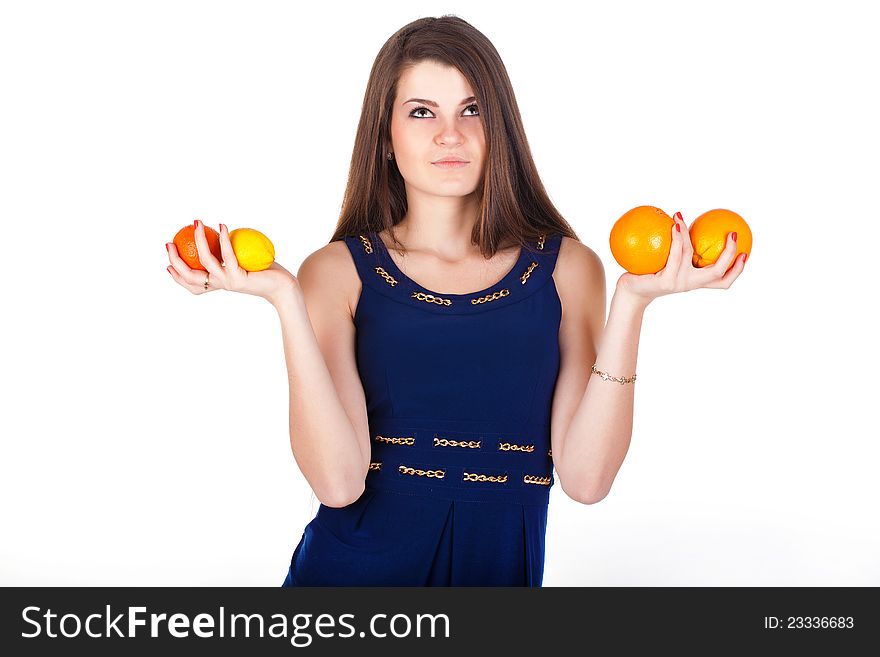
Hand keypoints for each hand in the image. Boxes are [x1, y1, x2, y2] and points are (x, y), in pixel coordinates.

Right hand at [166, 220, 298, 305]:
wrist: (283, 286)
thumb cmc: (264, 271)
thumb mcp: (243, 261)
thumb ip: (230, 253)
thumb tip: (219, 232)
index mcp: (219, 283)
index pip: (193, 284)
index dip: (177, 276)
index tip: (168, 262)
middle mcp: (221, 285)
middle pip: (191, 277)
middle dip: (176, 260)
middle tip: (169, 243)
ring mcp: (228, 282)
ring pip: (205, 262)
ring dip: (199, 241)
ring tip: (196, 224)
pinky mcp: (239, 278)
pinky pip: (227, 255)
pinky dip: (222, 239)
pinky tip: (220, 225)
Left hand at [615, 211, 746, 304]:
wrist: (632, 291)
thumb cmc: (650, 275)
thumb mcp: (669, 263)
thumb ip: (681, 250)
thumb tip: (687, 223)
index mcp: (695, 281)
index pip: (722, 281)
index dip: (737, 270)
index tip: (745, 252)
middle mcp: (690, 284)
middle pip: (718, 273)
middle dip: (728, 254)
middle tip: (733, 235)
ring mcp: (678, 283)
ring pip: (690, 255)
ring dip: (685, 234)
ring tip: (680, 218)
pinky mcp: (665, 281)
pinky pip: (674, 255)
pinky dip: (677, 238)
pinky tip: (675, 225)